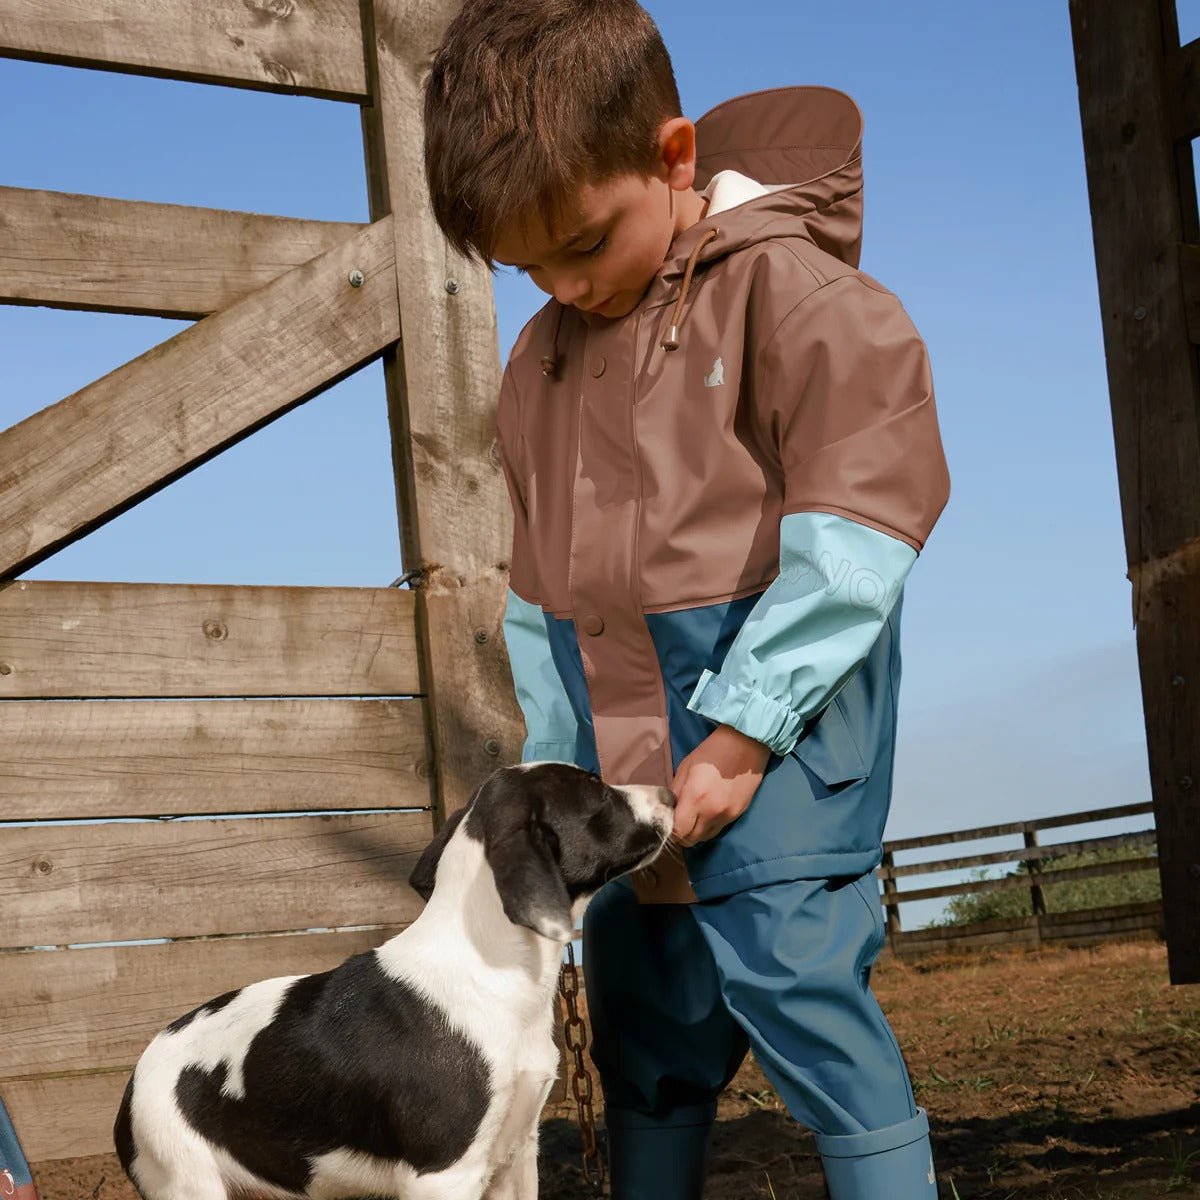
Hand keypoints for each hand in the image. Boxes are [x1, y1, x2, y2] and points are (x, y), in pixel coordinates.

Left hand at [671, 725, 771, 846]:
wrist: (746, 745)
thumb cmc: (712, 751)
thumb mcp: (686, 767)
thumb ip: (676, 791)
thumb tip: (670, 808)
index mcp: (695, 798)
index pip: (679, 831)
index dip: (672, 829)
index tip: (670, 820)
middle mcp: (712, 812)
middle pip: (692, 840)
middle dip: (683, 834)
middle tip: (680, 820)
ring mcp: (727, 815)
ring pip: (706, 837)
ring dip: (697, 832)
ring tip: (694, 817)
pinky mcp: (738, 814)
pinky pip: (719, 829)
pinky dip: (710, 825)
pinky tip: (709, 812)